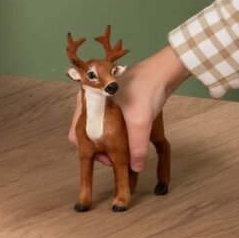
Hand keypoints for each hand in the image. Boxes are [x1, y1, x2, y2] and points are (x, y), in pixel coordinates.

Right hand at [69, 48, 182, 169]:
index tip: (105, 157)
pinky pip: (108, 120)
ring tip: (123, 147)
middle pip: (87, 131)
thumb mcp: (140, 122)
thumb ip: (137, 148)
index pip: (76, 133)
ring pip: (98, 125)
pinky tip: (128, 136)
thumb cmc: (146, 89)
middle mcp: (91, 99)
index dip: (87, 149)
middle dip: (100, 146)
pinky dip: (115, 131)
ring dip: (108, 139)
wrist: (162, 70)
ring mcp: (102, 98)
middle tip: (115, 155)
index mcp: (88, 100)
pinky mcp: (114, 99)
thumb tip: (135, 168)